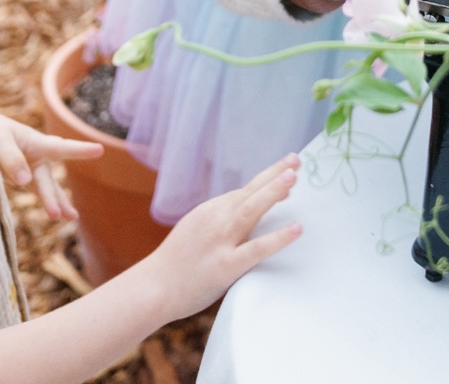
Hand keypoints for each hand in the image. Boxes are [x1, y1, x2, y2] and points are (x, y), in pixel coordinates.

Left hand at [0, 111, 102, 221]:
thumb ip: (11, 159)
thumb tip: (25, 181)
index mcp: (35, 142)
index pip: (60, 148)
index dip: (80, 149)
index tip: (99, 150)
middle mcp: (36, 157)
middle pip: (47, 179)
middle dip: (55, 198)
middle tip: (68, 216)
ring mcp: (28, 168)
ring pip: (45, 187)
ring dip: (56, 202)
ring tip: (71, 218)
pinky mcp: (18, 178)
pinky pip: (32, 190)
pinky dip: (43, 200)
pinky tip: (54, 212)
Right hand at [139, 154, 303, 320]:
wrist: (153, 289)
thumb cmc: (176, 263)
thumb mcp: (195, 230)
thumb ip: (219, 221)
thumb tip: (246, 213)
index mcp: (209, 211)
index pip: (243, 192)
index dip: (266, 181)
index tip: (285, 169)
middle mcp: (215, 219)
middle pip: (249, 192)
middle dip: (274, 175)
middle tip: (295, 160)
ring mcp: (220, 241)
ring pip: (251, 210)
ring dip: (273, 192)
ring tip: (294, 178)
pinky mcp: (225, 265)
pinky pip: (256, 249)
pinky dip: (278, 238)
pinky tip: (296, 229)